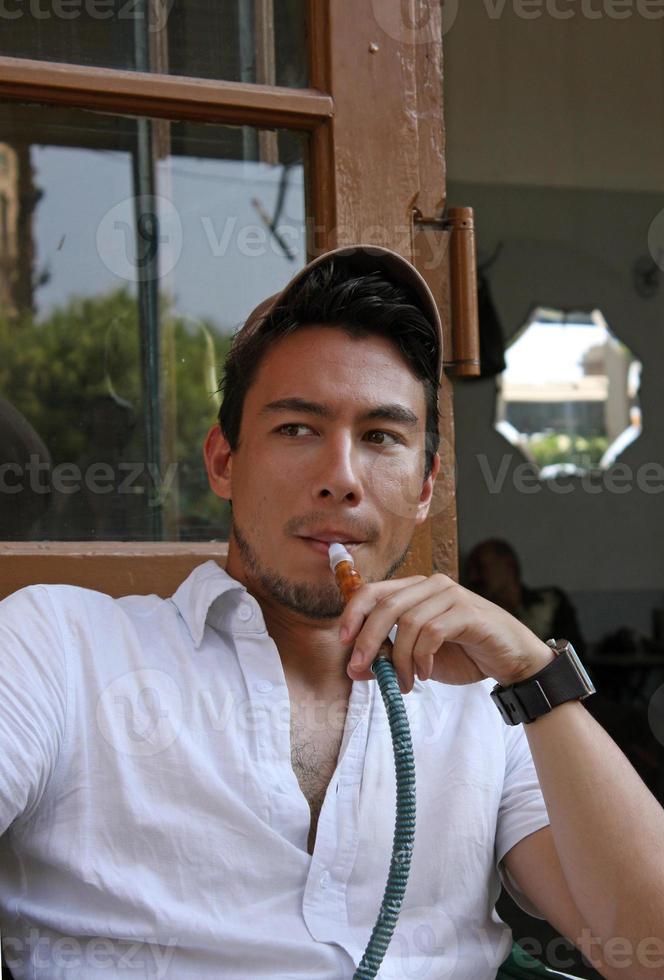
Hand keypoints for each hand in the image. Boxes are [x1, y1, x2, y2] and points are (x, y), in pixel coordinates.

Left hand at [339, 573, 553, 692]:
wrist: (510, 661)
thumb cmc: (463, 654)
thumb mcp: (417, 659)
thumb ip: (389, 658)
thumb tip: (354, 669)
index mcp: (414, 589)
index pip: (372, 591)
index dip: (352, 614)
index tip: (342, 642)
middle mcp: (431, 585)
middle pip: (385, 606)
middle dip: (367, 640)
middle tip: (360, 669)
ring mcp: (451, 594)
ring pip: (408, 622)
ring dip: (400, 659)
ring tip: (404, 682)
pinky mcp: (468, 612)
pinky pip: (432, 632)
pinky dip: (422, 657)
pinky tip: (424, 673)